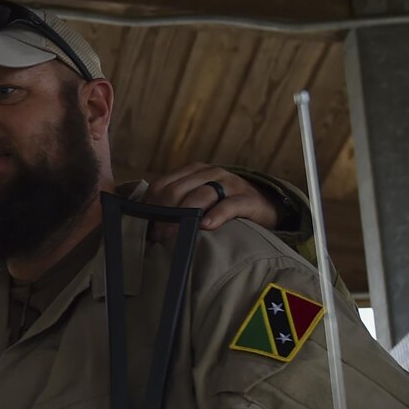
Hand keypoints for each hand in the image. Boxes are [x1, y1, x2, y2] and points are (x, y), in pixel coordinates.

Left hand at [147, 163, 282, 235]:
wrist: (264, 207)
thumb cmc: (223, 207)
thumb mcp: (198, 201)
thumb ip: (176, 205)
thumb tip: (147, 225)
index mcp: (193, 172)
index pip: (162, 186)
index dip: (150, 207)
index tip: (144, 228)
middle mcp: (210, 173)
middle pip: (177, 191)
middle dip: (164, 214)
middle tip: (158, 237)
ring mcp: (230, 184)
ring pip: (200, 195)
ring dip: (184, 216)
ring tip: (173, 235)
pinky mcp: (247, 199)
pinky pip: (229, 205)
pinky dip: (216, 215)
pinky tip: (206, 226)